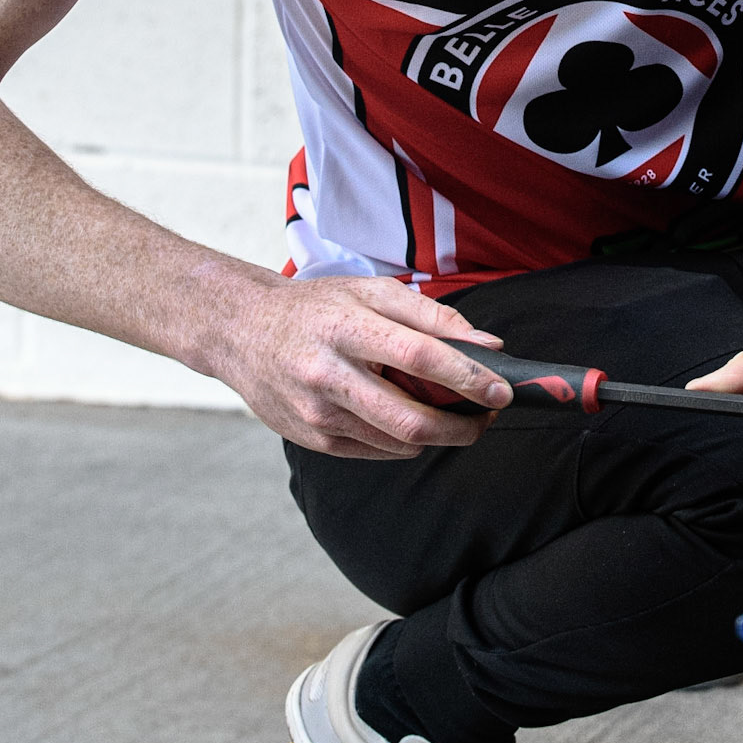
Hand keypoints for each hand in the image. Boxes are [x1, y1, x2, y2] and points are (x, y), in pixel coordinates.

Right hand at [213, 273, 511, 459]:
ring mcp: (318, 414)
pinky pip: (377, 451)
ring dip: (441, 435)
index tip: (501, 390)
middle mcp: (328, 374)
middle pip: (410, 418)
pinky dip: (408, 442)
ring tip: (460, 416)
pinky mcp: (314, 441)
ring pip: (398, 442)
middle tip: (488, 415)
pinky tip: (415, 420)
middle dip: (462, 426)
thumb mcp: (369, 291)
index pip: (418, 356)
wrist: (241, 332)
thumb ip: (431, 315)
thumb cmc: (315, 307)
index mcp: (345, 327)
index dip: (467, 376)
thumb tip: (488, 346)